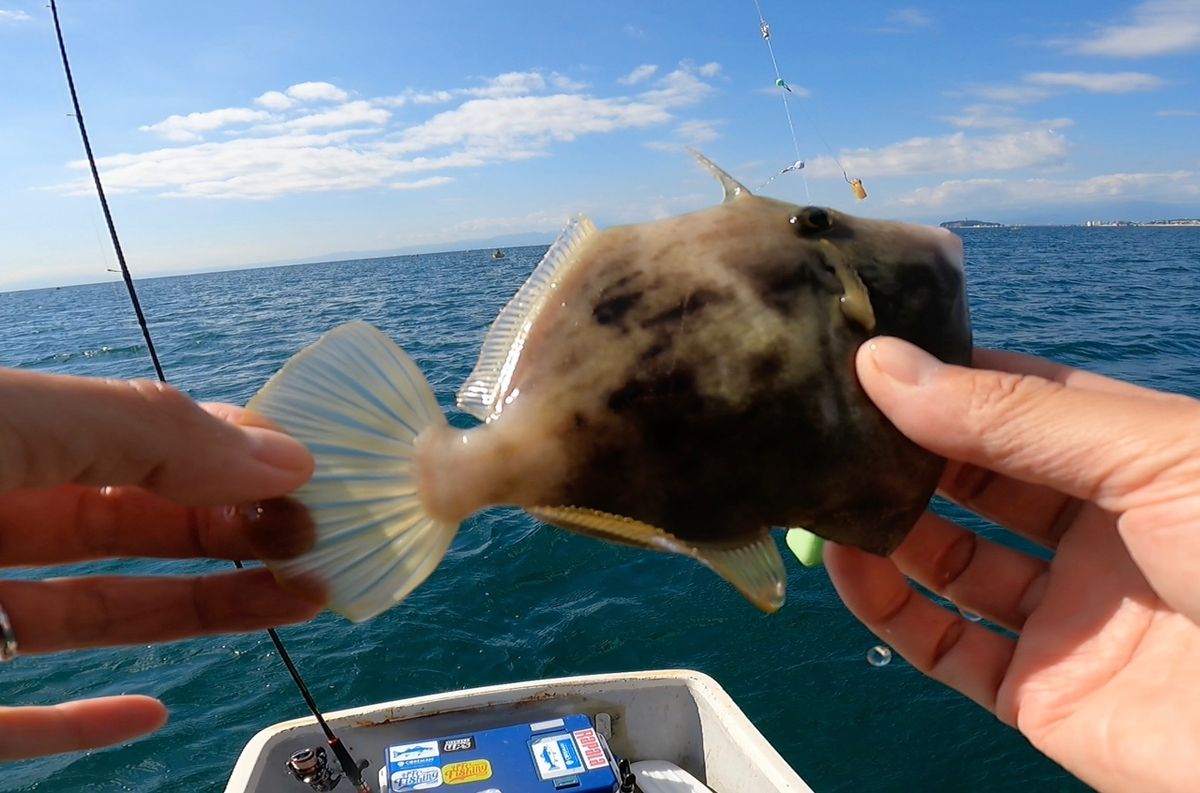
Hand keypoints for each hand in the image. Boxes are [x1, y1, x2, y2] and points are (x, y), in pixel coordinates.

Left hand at [0, 368, 323, 759]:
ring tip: (300, 601)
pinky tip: (151, 710)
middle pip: (124, 528)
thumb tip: (285, 461)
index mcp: (1, 441)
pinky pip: (14, 729)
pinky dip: (86, 725)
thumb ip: (147, 434)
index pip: (127, 443)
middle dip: (232, 529)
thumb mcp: (18, 419)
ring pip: (90, 617)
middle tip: (320, 535)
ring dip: (200, 614)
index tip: (303, 469)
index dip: (219, 453)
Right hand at [827, 337, 1199, 792]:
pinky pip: (944, 645)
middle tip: (828, 423)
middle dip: (904, 448)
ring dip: (885, 525)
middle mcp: (1097, 531)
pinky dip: (887, 608)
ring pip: (948, 560)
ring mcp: (1067, 614)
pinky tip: (848, 565)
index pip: (1016, 402)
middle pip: (974, 478)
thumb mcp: (1148, 455)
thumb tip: (884, 365)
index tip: (863, 357)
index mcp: (1134, 459)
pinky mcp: (1041, 693)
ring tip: (823, 490)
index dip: (942, 379)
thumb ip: (1011, 415)